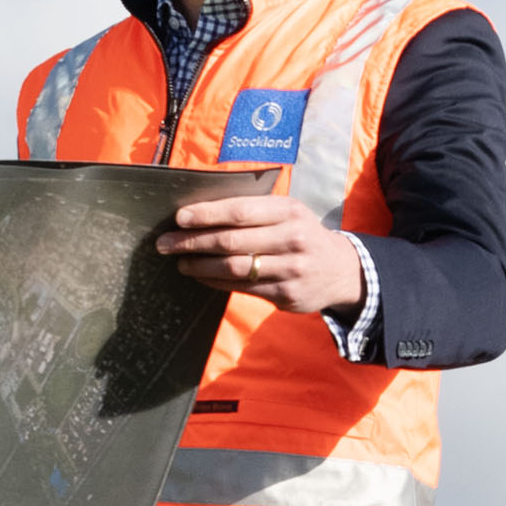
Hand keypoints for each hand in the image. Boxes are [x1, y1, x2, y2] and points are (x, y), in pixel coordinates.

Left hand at [159, 191, 362, 317]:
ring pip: (234, 268)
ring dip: (200, 265)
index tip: (180, 218)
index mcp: (288, 211)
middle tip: (165, 244)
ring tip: (180, 263)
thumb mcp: (287, 213)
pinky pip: (242, 288)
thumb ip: (253, 210)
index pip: (240, 211)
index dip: (207, 214)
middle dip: (193, 242)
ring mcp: (291, 269)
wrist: (340, 270)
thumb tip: (200, 212)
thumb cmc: (300, 234)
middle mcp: (292, 238)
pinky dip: (216, 282)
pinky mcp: (287, 294)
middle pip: (231, 241)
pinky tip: (202, 276)